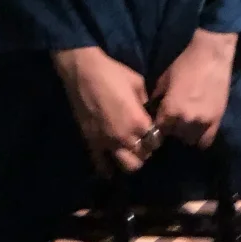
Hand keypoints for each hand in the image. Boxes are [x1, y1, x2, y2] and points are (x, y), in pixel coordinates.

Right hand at [51, 46, 155, 174]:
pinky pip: (101, 166)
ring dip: (131, 159)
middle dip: (146, 150)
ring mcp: (107, 143)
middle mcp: (124, 137)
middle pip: (143, 156)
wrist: (84, 72)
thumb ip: (145, 101)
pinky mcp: (92, 143)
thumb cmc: (112, 73)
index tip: (154, 130)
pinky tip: (112, 164)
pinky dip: (108, 169)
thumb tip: (146, 111)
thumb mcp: (137, 82)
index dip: (156, 136)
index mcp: (138, 122)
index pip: (155, 140)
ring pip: (127, 166)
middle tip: (143, 139)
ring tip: (129, 149)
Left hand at [152, 28, 237, 148]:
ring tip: (186, 124)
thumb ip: (158, 97)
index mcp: (170, 109)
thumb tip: (152, 110)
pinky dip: (201, 138)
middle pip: (174, 136)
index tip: (160, 122)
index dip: (158, 126)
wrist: (211, 54)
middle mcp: (185, 120)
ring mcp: (202, 122)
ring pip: (189, 140)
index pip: (158, 130)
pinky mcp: (216, 120)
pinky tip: (198, 129)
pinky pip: (206, 141)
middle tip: (174, 120)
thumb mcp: (164, 79)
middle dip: (172, 129)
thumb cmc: (185, 63)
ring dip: (186, 134)